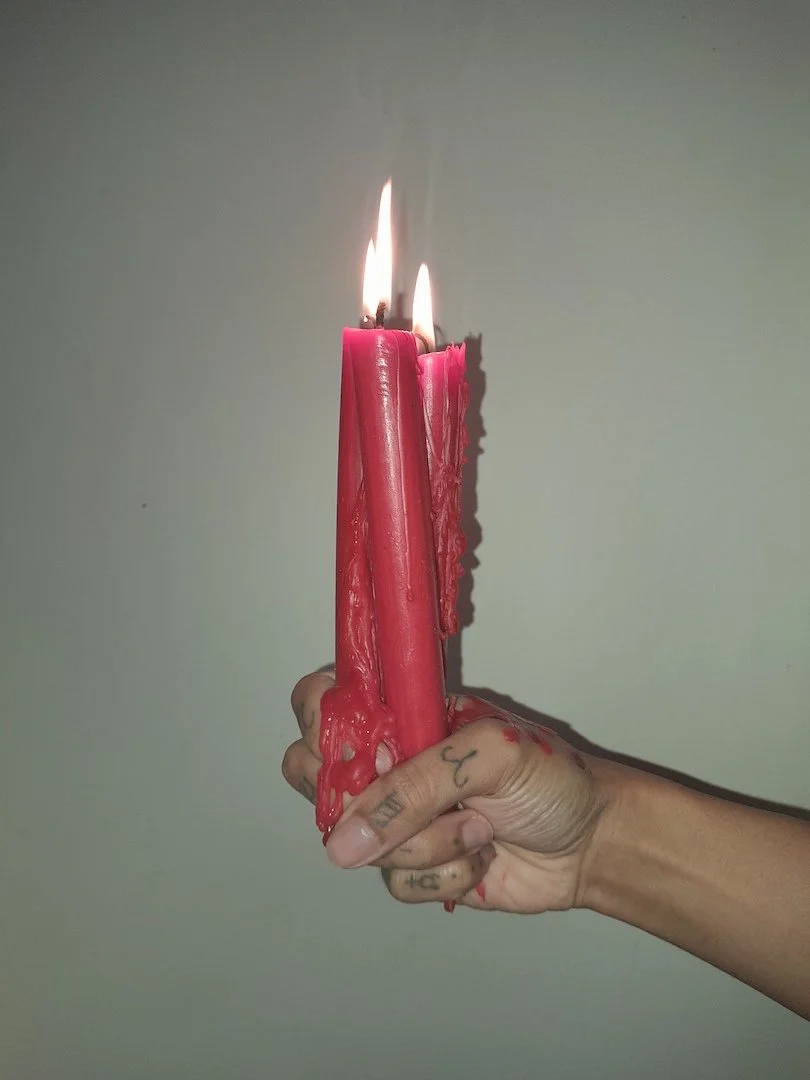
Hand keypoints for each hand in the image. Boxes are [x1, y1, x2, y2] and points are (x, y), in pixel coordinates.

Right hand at [282, 671, 608, 911]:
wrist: (591, 842)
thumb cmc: (552, 778)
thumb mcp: (489, 756)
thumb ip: (415, 786)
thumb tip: (346, 835)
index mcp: (402, 713)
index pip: (324, 701)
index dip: (320, 724)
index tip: (358, 751)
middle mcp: (390, 760)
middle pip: (315, 775)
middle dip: (360, 799)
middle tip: (415, 798)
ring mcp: (398, 816)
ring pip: (356, 840)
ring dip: (426, 842)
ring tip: (477, 824)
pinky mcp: (414, 865)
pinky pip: (394, 880)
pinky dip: (443, 875)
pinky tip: (480, 856)